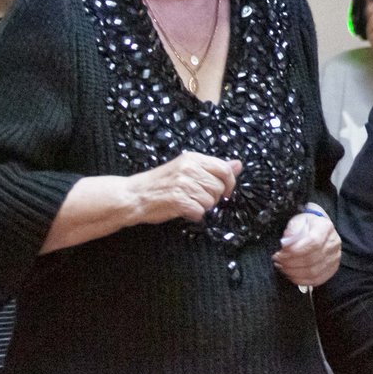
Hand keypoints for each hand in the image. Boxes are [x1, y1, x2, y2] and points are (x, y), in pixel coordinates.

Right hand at [124, 151, 242, 223]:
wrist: (133, 195)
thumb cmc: (160, 183)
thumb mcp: (187, 169)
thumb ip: (213, 168)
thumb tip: (238, 164)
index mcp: (193, 159)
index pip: (225, 169)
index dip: (230, 183)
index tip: (226, 191)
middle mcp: (190, 169)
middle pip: (219, 188)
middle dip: (213, 197)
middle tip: (197, 198)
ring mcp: (184, 184)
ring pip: (211, 201)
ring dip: (201, 206)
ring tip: (187, 202)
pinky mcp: (178, 200)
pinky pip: (199, 212)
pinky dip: (193, 215)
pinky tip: (183, 210)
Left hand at [272, 204, 340, 286]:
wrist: (317, 228)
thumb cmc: (306, 224)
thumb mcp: (298, 219)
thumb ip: (292, 228)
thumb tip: (286, 241)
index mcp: (326, 227)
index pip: (313, 243)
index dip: (294, 251)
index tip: (280, 252)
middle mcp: (334, 243)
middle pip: (312, 259)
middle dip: (290, 263)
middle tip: (277, 260)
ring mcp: (334, 258)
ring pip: (313, 272)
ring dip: (293, 272)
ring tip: (282, 267)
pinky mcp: (331, 269)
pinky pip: (316, 280)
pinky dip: (301, 280)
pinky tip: (291, 274)